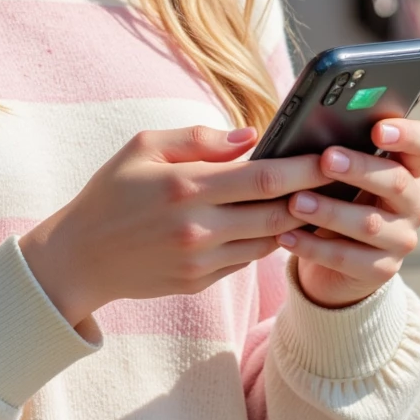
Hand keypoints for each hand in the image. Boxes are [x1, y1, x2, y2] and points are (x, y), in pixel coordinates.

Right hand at [18, 125, 326, 326]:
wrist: (79, 257)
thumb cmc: (111, 192)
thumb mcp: (142, 148)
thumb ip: (198, 138)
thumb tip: (251, 137)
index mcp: (185, 187)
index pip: (263, 177)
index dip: (304, 167)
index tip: (332, 155)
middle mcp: (198, 228)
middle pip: (278, 214)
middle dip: (315, 196)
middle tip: (340, 179)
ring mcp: (201, 261)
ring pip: (269, 241)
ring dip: (293, 222)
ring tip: (311, 200)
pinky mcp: (200, 282)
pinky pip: (246, 260)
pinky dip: (262, 240)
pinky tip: (269, 223)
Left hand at [279, 116, 419, 307]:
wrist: (333, 254)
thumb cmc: (335, 194)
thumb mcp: (341, 170)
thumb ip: (336, 147)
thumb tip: (307, 127)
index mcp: (409, 167)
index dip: (408, 135)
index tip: (378, 129)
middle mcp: (414, 203)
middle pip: (398, 182)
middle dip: (360, 169)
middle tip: (326, 159)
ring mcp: (401, 238)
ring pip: (370, 224)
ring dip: (330, 211)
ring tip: (295, 202)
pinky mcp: (381, 270)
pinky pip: (347, 258)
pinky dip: (313, 246)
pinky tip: (286, 236)